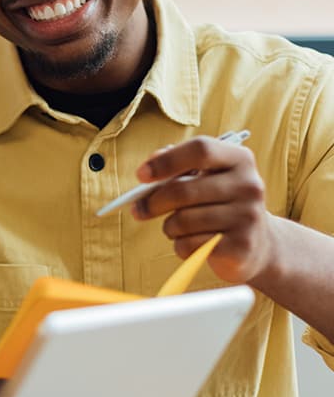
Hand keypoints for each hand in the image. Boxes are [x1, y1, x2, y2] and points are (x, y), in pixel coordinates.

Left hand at [133, 135, 275, 283]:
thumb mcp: (205, 177)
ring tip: (176, 227)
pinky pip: (190, 245)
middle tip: (138, 209)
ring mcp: (248, 217)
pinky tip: (191, 243)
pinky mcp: (241, 247)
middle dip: (153, 202)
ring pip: (183, 221)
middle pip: (183, 190)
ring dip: (169, 227)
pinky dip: (180, 245)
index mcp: (240, 159)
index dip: (166, 161)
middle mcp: (249, 185)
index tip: (141, 176)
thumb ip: (176, 165)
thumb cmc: (219, 203)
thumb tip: (148, 169)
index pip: (200, 149)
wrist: (257, 244)